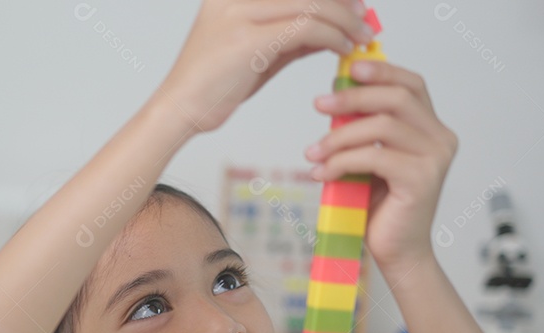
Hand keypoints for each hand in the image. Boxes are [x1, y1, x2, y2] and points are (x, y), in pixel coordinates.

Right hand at [158, 0, 373, 134]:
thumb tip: (330, 27)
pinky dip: (332, 38)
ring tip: (361, 37)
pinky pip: (305, 30)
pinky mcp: (248, 40)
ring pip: (311, 6)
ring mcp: (238, 15)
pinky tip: (343, 49)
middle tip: (365, 19)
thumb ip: (289, 36)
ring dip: (344, 21)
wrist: (178, 111)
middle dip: (343, 3)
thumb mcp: (255, 52)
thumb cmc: (212, 86)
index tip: (354, 4)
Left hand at [304, 61, 457, 279]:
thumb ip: (361, 132)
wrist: (395, 251)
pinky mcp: (421, 180)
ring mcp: (435, 159)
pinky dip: (341, 162)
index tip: (349, 69)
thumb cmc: (379, 206)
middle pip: (396, 98)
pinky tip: (322, 173)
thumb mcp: (368, 160)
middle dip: (353, 97)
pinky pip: (374, 158)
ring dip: (339, 137)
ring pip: (382, 127)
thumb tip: (333, 99)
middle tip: (319, 104)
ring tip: (313, 153)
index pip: (411, 85)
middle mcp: (440, 139)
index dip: (382, 70)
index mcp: (431, 129)